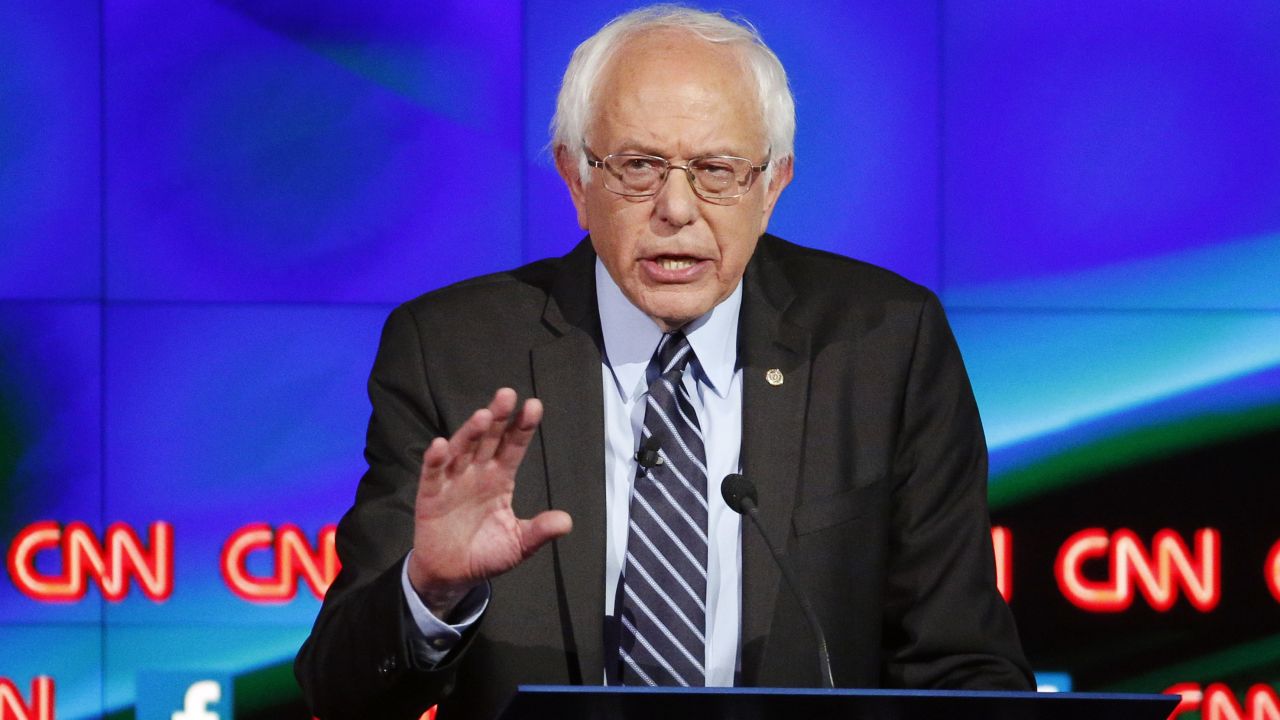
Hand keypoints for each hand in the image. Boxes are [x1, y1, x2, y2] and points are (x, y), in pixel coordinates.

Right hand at [407, 388, 572, 617]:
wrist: (452, 575)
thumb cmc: (486, 553)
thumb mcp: (519, 544)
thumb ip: (540, 531)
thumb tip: (566, 521)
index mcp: (500, 479)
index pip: (514, 447)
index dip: (523, 428)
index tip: (534, 406)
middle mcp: (477, 473)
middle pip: (489, 439)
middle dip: (498, 418)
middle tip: (507, 395)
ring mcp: (453, 481)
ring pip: (462, 450)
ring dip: (470, 432)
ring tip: (482, 416)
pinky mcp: (431, 495)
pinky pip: (432, 474)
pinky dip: (435, 459)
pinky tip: (440, 445)